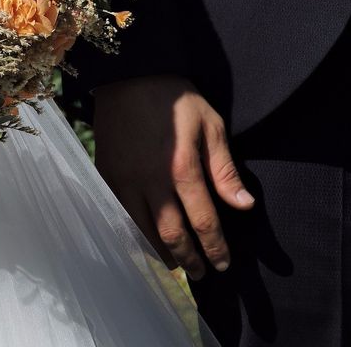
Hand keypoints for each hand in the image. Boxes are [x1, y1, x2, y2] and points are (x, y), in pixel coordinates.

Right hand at [93, 75, 254, 279]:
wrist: (129, 76)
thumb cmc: (175, 99)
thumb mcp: (210, 125)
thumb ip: (224, 169)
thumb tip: (244, 205)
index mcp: (182, 168)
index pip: (203, 221)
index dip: (215, 247)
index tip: (223, 264)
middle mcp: (152, 181)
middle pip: (170, 234)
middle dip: (189, 258)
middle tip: (200, 273)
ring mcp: (124, 180)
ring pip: (140, 230)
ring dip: (159, 253)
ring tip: (174, 265)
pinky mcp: (106, 175)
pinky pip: (118, 214)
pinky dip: (132, 233)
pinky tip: (143, 240)